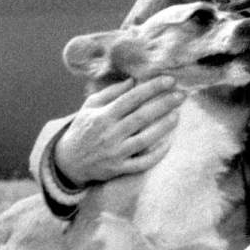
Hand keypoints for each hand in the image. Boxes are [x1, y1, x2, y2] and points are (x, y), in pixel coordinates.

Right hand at [53, 76, 186, 186]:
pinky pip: (142, 163)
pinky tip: (168, 143)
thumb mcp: (90, 106)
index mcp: (103, 116)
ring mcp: (115, 153)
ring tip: (177, 115)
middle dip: (164, 104)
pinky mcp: (119, 169)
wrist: (68, 161)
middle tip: (181, 95)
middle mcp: (109, 134)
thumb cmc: (83, 128)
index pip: (131, 98)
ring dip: (163, 127)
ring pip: (145, 139)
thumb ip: (111, 92)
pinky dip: (157, 154)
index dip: (152, 88)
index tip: (169, 80)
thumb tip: (133, 80)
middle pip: (141, 117)